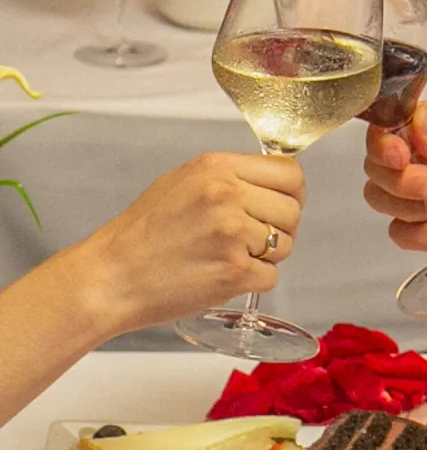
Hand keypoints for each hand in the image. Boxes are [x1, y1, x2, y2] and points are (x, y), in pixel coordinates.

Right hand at [75, 152, 304, 335]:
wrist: (112, 276)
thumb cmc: (141, 234)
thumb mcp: (182, 182)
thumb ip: (229, 178)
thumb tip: (272, 184)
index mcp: (216, 167)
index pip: (289, 173)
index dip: (291, 193)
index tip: (279, 204)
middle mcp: (228, 195)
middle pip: (292, 210)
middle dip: (279, 228)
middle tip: (249, 239)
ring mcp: (233, 234)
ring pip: (286, 245)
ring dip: (265, 256)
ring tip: (226, 256)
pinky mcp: (234, 272)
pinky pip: (271, 277)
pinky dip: (252, 281)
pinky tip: (221, 275)